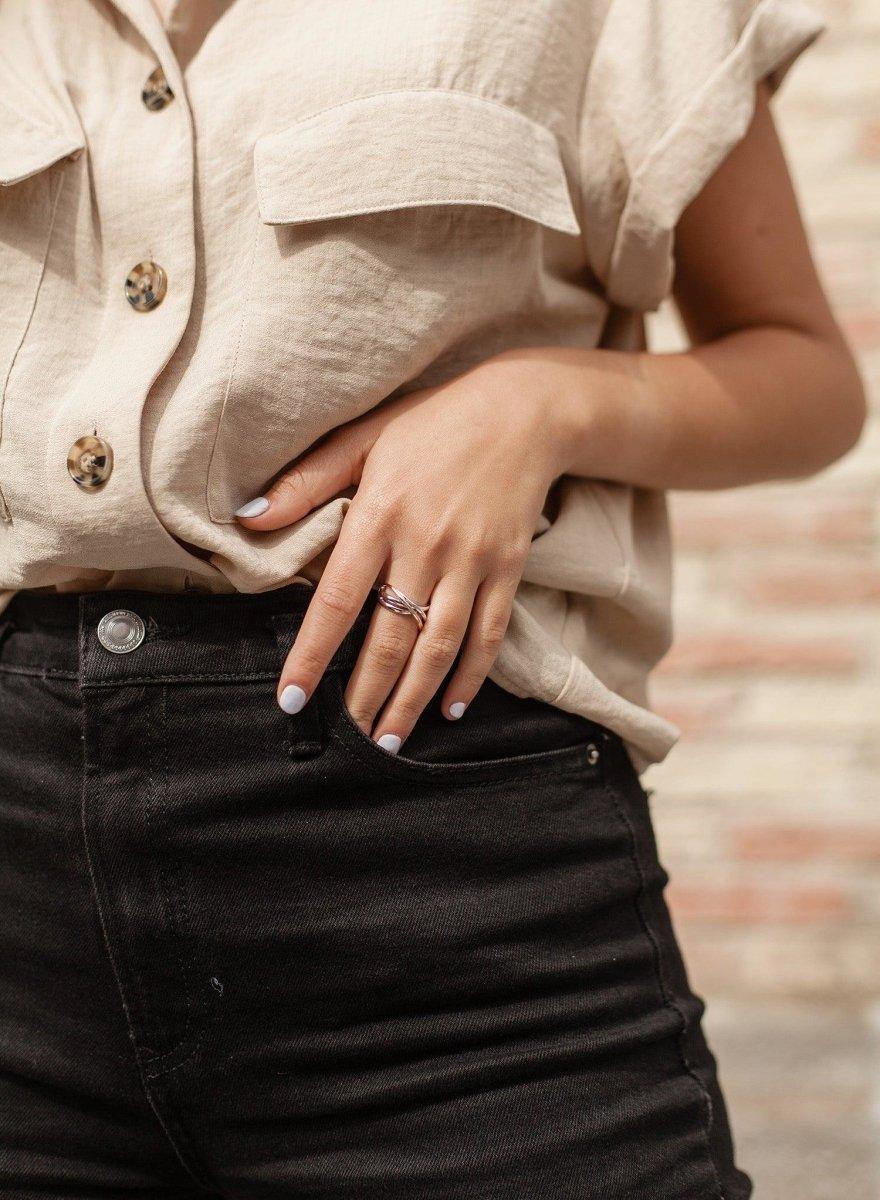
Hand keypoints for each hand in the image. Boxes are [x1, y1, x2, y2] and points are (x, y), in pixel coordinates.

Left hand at [235, 351, 576, 752]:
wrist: (524, 410)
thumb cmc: (432, 422)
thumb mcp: (362, 436)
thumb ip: (305, 481)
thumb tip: (247, 518)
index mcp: (380, 514)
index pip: (338, 601)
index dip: (312, 655)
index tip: (292, 699)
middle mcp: (426, 545)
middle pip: (390, 638)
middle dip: (365, 696)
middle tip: (346, 740)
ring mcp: (471, 562)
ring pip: (439, 647)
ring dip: (412, 700)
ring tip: (390, 741)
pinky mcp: (507, 569)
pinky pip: (488, 634)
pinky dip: (471, 676)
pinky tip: (451, 706)